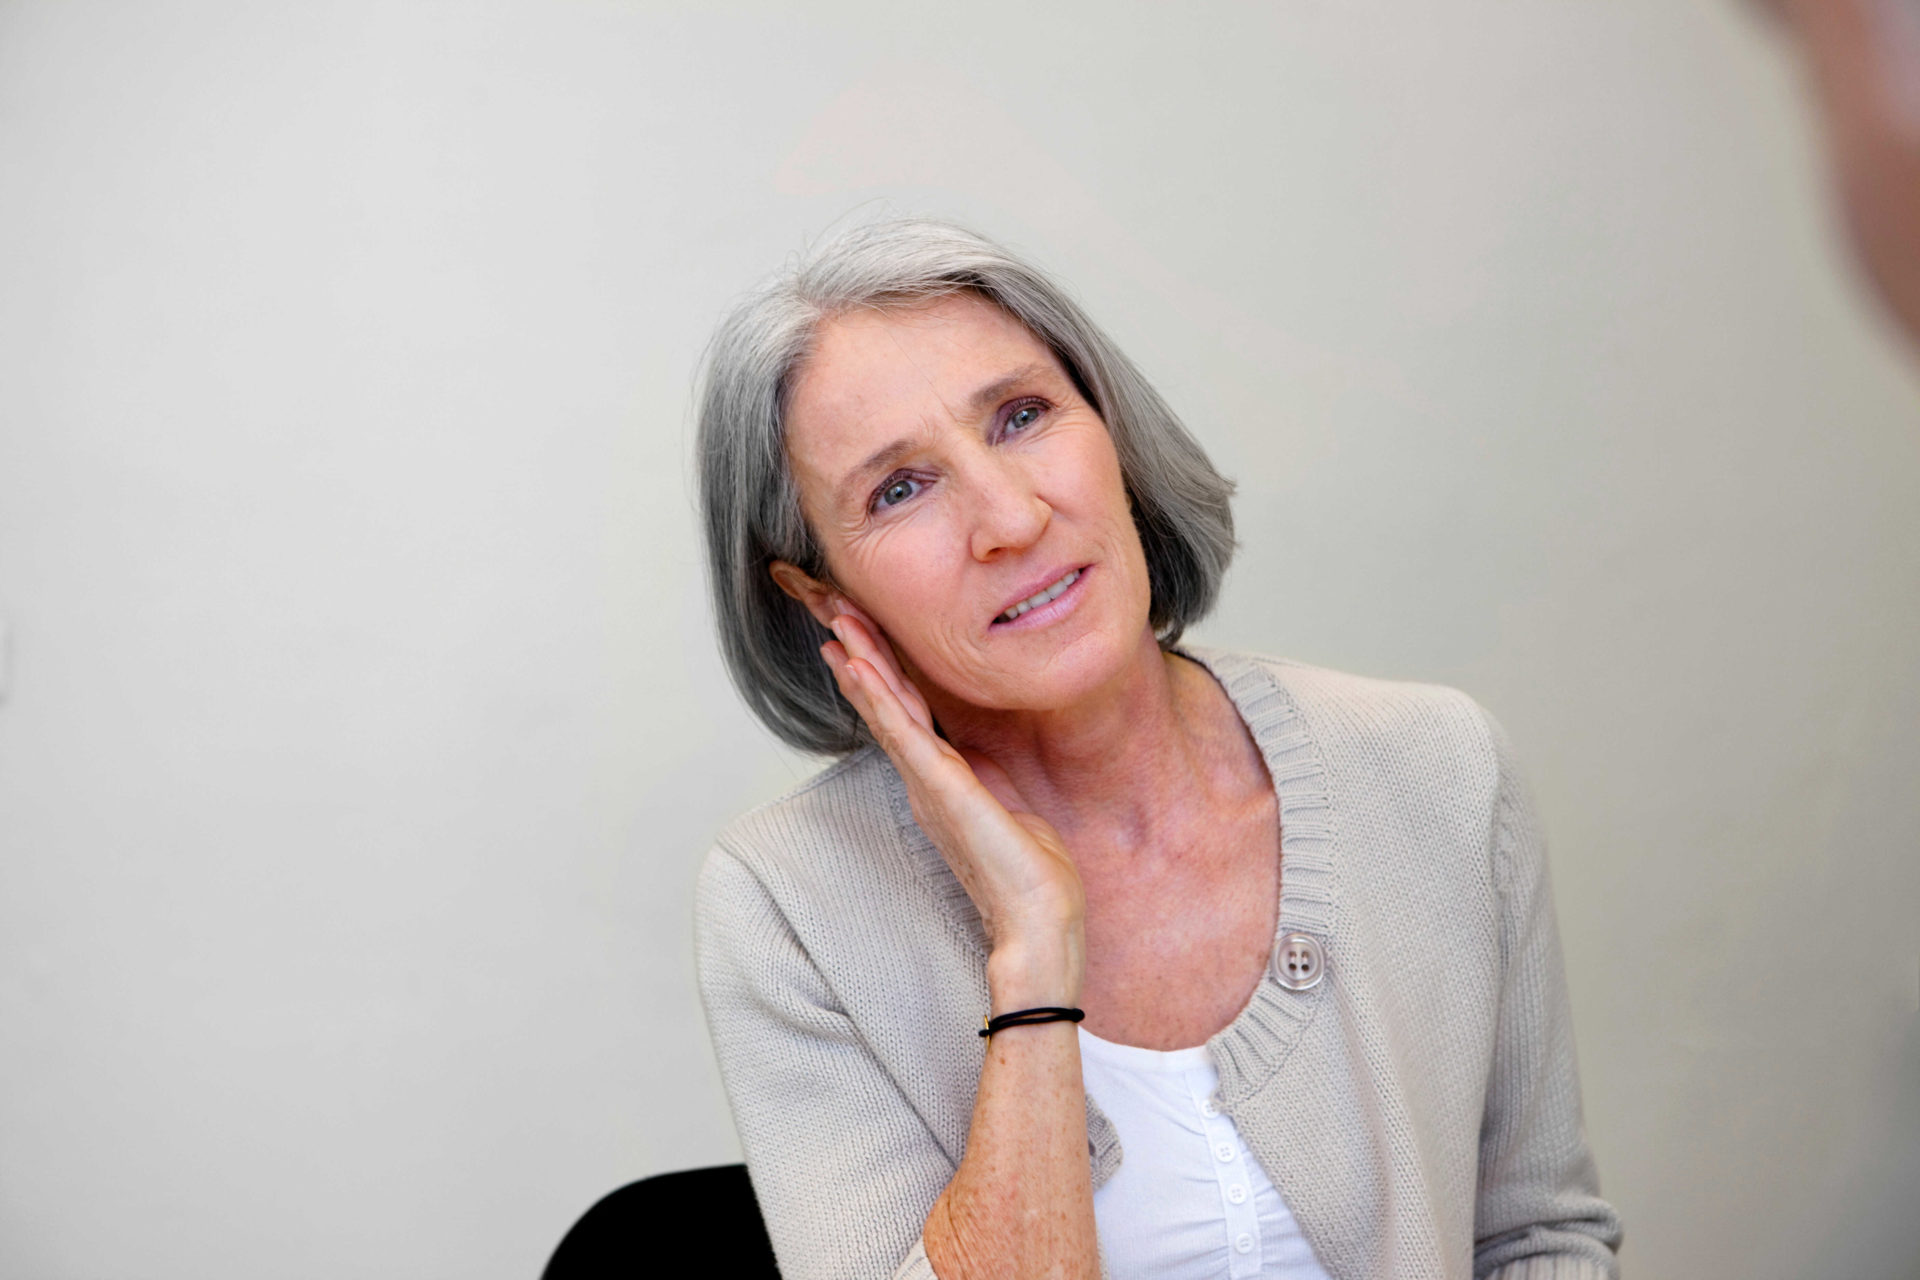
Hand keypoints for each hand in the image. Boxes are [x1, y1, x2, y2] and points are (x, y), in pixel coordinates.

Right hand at [819, 600, 1084, 999]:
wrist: (1038, 920)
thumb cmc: (1030, 875)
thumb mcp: (1007, 811)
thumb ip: (986, 785)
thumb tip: (986, 768)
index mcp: (940, 782)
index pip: (907, 714)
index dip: (882, 673)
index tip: (861, 635)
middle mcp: (925, 779)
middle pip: (887, 705)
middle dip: (862, 657)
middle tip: (835, 613)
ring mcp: (929, 783)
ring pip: (887, 711)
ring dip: (862, 666)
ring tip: (837, 627)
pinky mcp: (942, 788)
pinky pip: (903, 732)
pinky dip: (879, 697)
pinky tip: (859, 666)